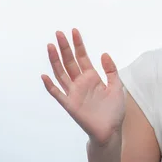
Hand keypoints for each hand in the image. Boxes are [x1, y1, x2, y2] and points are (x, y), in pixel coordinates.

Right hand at [41, 28, 125, 145]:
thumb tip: (104, 53)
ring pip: (61, 73)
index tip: (74, 31)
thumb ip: (111, 70)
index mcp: (92, 77)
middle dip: (65, 47)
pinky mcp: (70, 105)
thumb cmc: (114, 110)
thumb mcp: (117, 86)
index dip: (79, 45)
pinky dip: (51, 86)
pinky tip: (45, 76)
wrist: (111, 130)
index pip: (82, 57)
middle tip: (59, 33)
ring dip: (55, 60)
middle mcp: (81, 83)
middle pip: (70, 62)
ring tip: (50, 46)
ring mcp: (74, 93)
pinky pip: (58, 94)